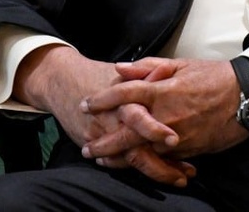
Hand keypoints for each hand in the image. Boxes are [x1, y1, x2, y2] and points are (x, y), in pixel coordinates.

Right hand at [14, 45, 195, 186]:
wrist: (64, 81)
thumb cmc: (101, 76)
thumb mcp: (126, 70)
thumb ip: (148, 70)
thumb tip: (166, 72)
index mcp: (124, 97)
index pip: (139, 116)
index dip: (155, 130)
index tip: (175, 140)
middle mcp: (114, 119)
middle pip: (136, 146)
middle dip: (160, 163)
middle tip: (185, 174)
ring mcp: (105, 135)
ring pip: (131, 159)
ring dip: (157, 170)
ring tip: (180, 178)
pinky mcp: (96, 144)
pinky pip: (119, 162)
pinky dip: (136, 169)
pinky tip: (159, 173)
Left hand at [80, 57, 248, 160]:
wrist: (246, 97)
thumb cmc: (213, 76)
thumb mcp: (180, 64)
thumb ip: (147, 67)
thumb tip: (119, 68)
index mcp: (162, 90)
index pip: (123, 94)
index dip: (101, 99)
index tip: (85, 104)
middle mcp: (165, 115)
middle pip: (126, 131)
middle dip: (104, 141)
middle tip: (87, 146)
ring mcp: (176, 136)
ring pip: (141, 151)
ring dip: (119, 157)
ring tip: (103, 160)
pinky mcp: (188, 150)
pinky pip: (162, 159)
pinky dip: (145, 163)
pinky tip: (132, 165)